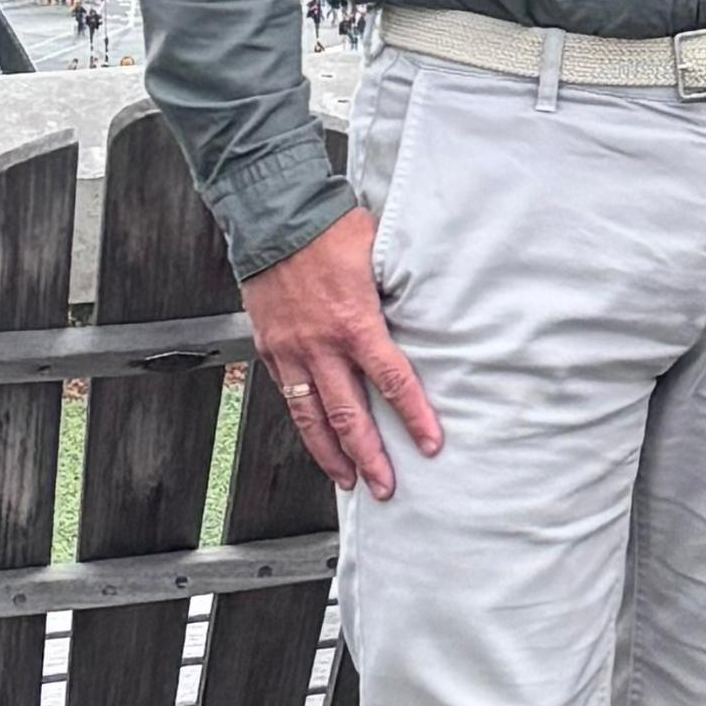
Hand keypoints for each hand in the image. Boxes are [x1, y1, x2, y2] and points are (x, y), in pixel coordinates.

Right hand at [241, 208, 443, 498]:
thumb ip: (401, 292)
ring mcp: (291, 351)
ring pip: (311, 416)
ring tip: (348, 480)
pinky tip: (316, 439)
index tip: (430, 444)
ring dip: (331, 453)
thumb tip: (436, 309)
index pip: (393, 381)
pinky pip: (287, 396)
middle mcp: (320, 345)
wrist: (274, 218)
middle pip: (349, 414)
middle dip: (369, 456)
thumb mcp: (381, 256)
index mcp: (355, 323)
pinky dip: (303, 423)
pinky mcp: (269, 349)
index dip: (414, 417)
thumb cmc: (331, 231)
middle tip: (386, 486)